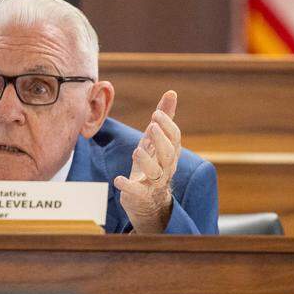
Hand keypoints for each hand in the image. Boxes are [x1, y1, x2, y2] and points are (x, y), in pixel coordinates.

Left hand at [114, 90, 181, 233]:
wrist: (148, 201)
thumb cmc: (152, 163)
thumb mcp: (155, 140)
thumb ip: (164, 118)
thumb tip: (172, 93)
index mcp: (170, 153)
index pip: (175, 138)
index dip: (167, 125)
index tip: (156, 113)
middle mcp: (166, 168)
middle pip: (169, 154)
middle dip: (161, 140)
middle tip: (151, 127)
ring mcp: (154, 183)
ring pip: (156, 173)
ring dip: (146, 161)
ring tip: (137, 150)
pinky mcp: (140, 196)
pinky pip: (137, 192)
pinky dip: (128, 186)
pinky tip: (119, 179)